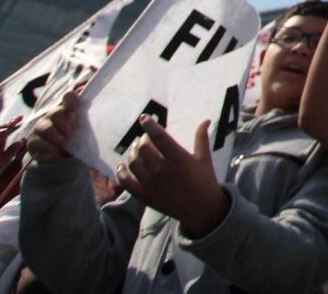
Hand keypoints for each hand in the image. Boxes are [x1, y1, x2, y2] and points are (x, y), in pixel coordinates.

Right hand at [27, 91, 79, 163]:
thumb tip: (85, 90)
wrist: (65, 156)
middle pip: (54, 112)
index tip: (75, 111)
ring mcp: (40, 128)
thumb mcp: (85, 127)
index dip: (71, 100)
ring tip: (62, 143)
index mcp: (67, 109)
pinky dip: (47, 149)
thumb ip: (85, 113)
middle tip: (68, 132)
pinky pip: (35, 143)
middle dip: (62, 123)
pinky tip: (56, 154)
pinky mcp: (33, 142)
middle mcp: (52, 116)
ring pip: (42, 127)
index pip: (69, 97)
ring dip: (55, 137)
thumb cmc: (77, 137)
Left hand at [117, 117, 229, 236]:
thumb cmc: (205, 181)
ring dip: (132, 152)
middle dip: (142, 139)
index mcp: (178, 158)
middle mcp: (162, 170)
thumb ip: (202, 138)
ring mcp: (151, 184)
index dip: (149, 125)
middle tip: (146, 138)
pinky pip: (126, 182)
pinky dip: (121, 172)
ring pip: (133, 163)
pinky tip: (123, 165)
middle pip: (142, 148)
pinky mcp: (145, 196)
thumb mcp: (204, 158)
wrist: (201, 210)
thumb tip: (206, 120)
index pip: (158, 136)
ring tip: (137, 149)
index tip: (144, 118)